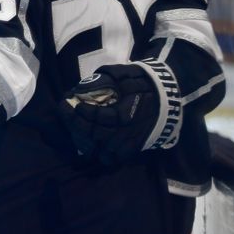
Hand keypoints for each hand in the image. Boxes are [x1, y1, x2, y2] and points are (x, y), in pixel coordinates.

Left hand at [59, 61, 178, 164]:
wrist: (168, 97)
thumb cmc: (144, 83)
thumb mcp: (127, 74)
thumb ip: (106, 77)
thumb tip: (83, 85)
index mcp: (127, 112)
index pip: (98, 117)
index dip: (81, 111)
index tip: (72, 102)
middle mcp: (127, 132)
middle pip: (95, 135)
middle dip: (76, 124)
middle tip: (66, 112)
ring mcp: (129, 144)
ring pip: (100, 151)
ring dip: (83, 139)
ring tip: (74, 127)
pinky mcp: (131, 151)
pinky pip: (110, 160)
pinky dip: (97, 153)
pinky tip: (88, 142)